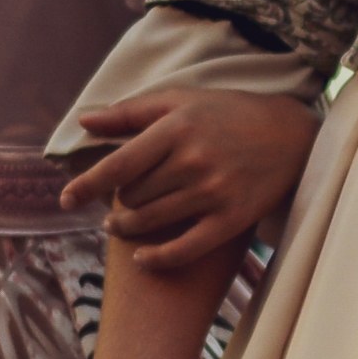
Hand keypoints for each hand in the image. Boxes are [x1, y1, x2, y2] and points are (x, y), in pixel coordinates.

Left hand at [59, 91, 316, 278]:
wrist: (291, 136)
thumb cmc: (228, 113)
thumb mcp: (181, 100)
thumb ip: (131, 111)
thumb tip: (84, 120)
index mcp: (176, 128)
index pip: (119, 164)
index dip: (86, 184)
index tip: (65, 199)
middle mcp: (193, 160)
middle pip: (133, 196)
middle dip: (118, 201)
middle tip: (118, 202)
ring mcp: (213, 192)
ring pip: (152, 221)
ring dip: (127, 228)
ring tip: (119, 225)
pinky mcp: (232, 219)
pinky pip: (185, 249)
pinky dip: (158, 258)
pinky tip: (142, 258)